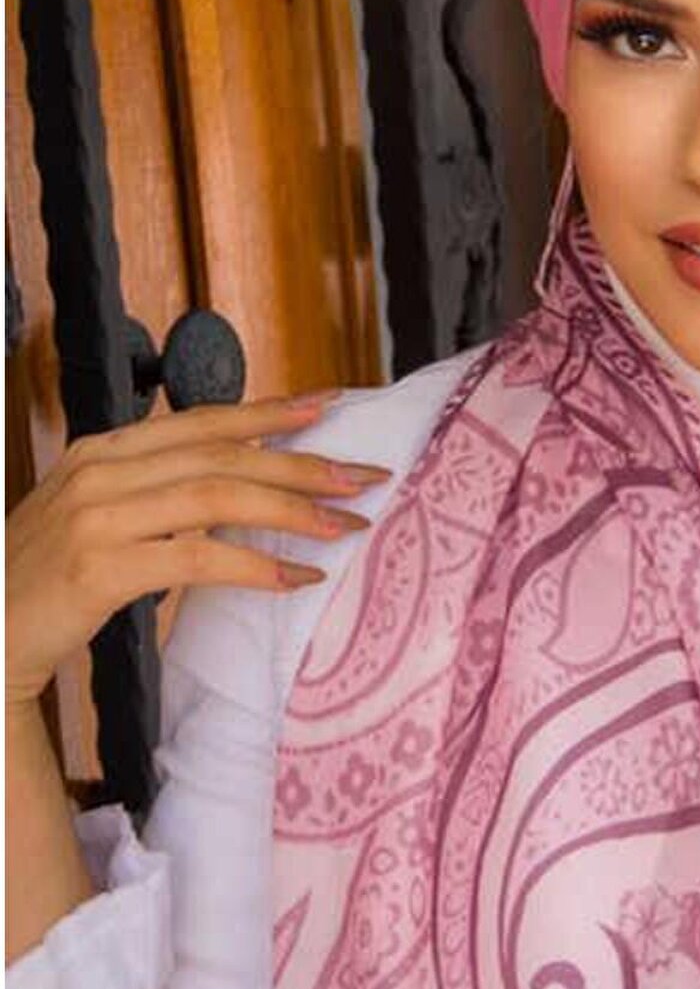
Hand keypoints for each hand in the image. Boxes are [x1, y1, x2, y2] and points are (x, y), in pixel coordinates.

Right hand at [5, 392, 392, 708]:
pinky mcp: (100, 568)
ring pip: (218, 496)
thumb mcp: (97, 519)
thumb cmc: (45, 583)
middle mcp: (99, 471)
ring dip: (293, 509)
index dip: (269, 411)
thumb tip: (239, 488)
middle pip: (222, 454)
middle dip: (302, 462)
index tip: (330, 405)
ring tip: (347, 525)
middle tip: (364, 476)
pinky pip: (199, 557)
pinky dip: (257, 566)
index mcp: (102, 451)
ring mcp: (96, 516)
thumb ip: (154, 494)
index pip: (200, 420)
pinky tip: (298, 577)